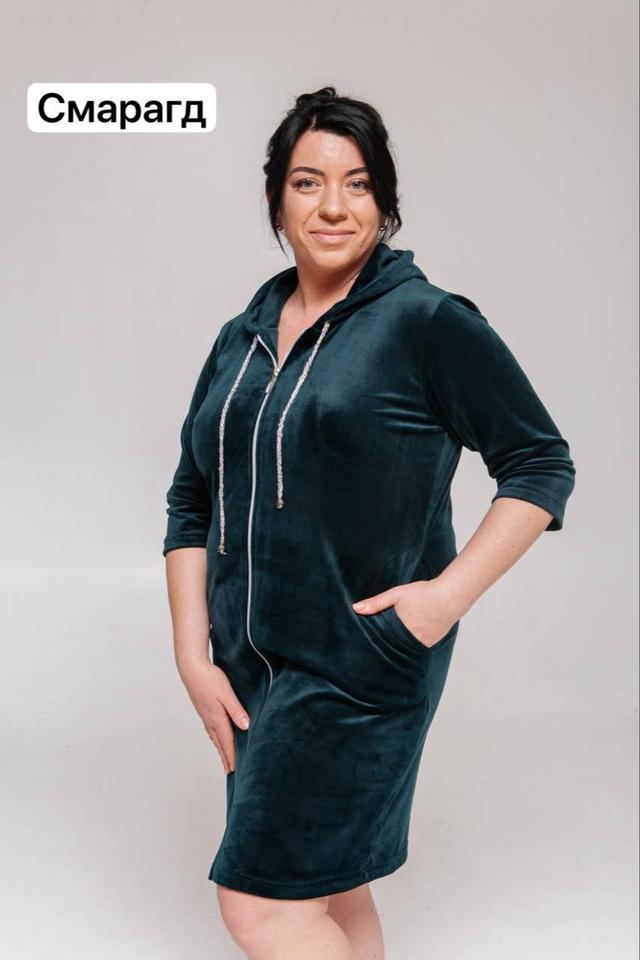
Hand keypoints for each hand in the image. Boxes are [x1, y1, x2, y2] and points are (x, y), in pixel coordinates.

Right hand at [178, 658, 249, 774]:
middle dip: (225, 757)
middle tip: (229, 771)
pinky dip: (215, 738)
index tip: (236, 770)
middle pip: (219, 743)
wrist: (191, 667)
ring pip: (214, 737)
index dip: (232, 756)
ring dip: (220, 749)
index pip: (227, 741)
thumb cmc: (210, 678)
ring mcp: (205, 715)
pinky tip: (216, 737)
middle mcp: (210, 719)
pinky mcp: (203, 709)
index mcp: (217, 718)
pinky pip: (210, 729)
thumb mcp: (226, 693)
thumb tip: (246, 727)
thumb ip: (236, 710)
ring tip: (224, 758)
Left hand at [352, 578, 462, 647]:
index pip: (382, 641)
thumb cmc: (423, 593)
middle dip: (387, 643)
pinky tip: (411, 634)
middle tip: (379, 644)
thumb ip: (376, 602)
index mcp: (400, 631)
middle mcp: (412, 641)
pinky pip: (417, 645)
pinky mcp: (432, 643)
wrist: (450, 596)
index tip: (366, 645)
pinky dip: (413, 640)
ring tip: (394, 638)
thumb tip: (355, 608)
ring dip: (401, 642)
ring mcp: (423, 644)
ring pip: (406, 646)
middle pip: (394, 645)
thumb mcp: (397, 594)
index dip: (375, 641)